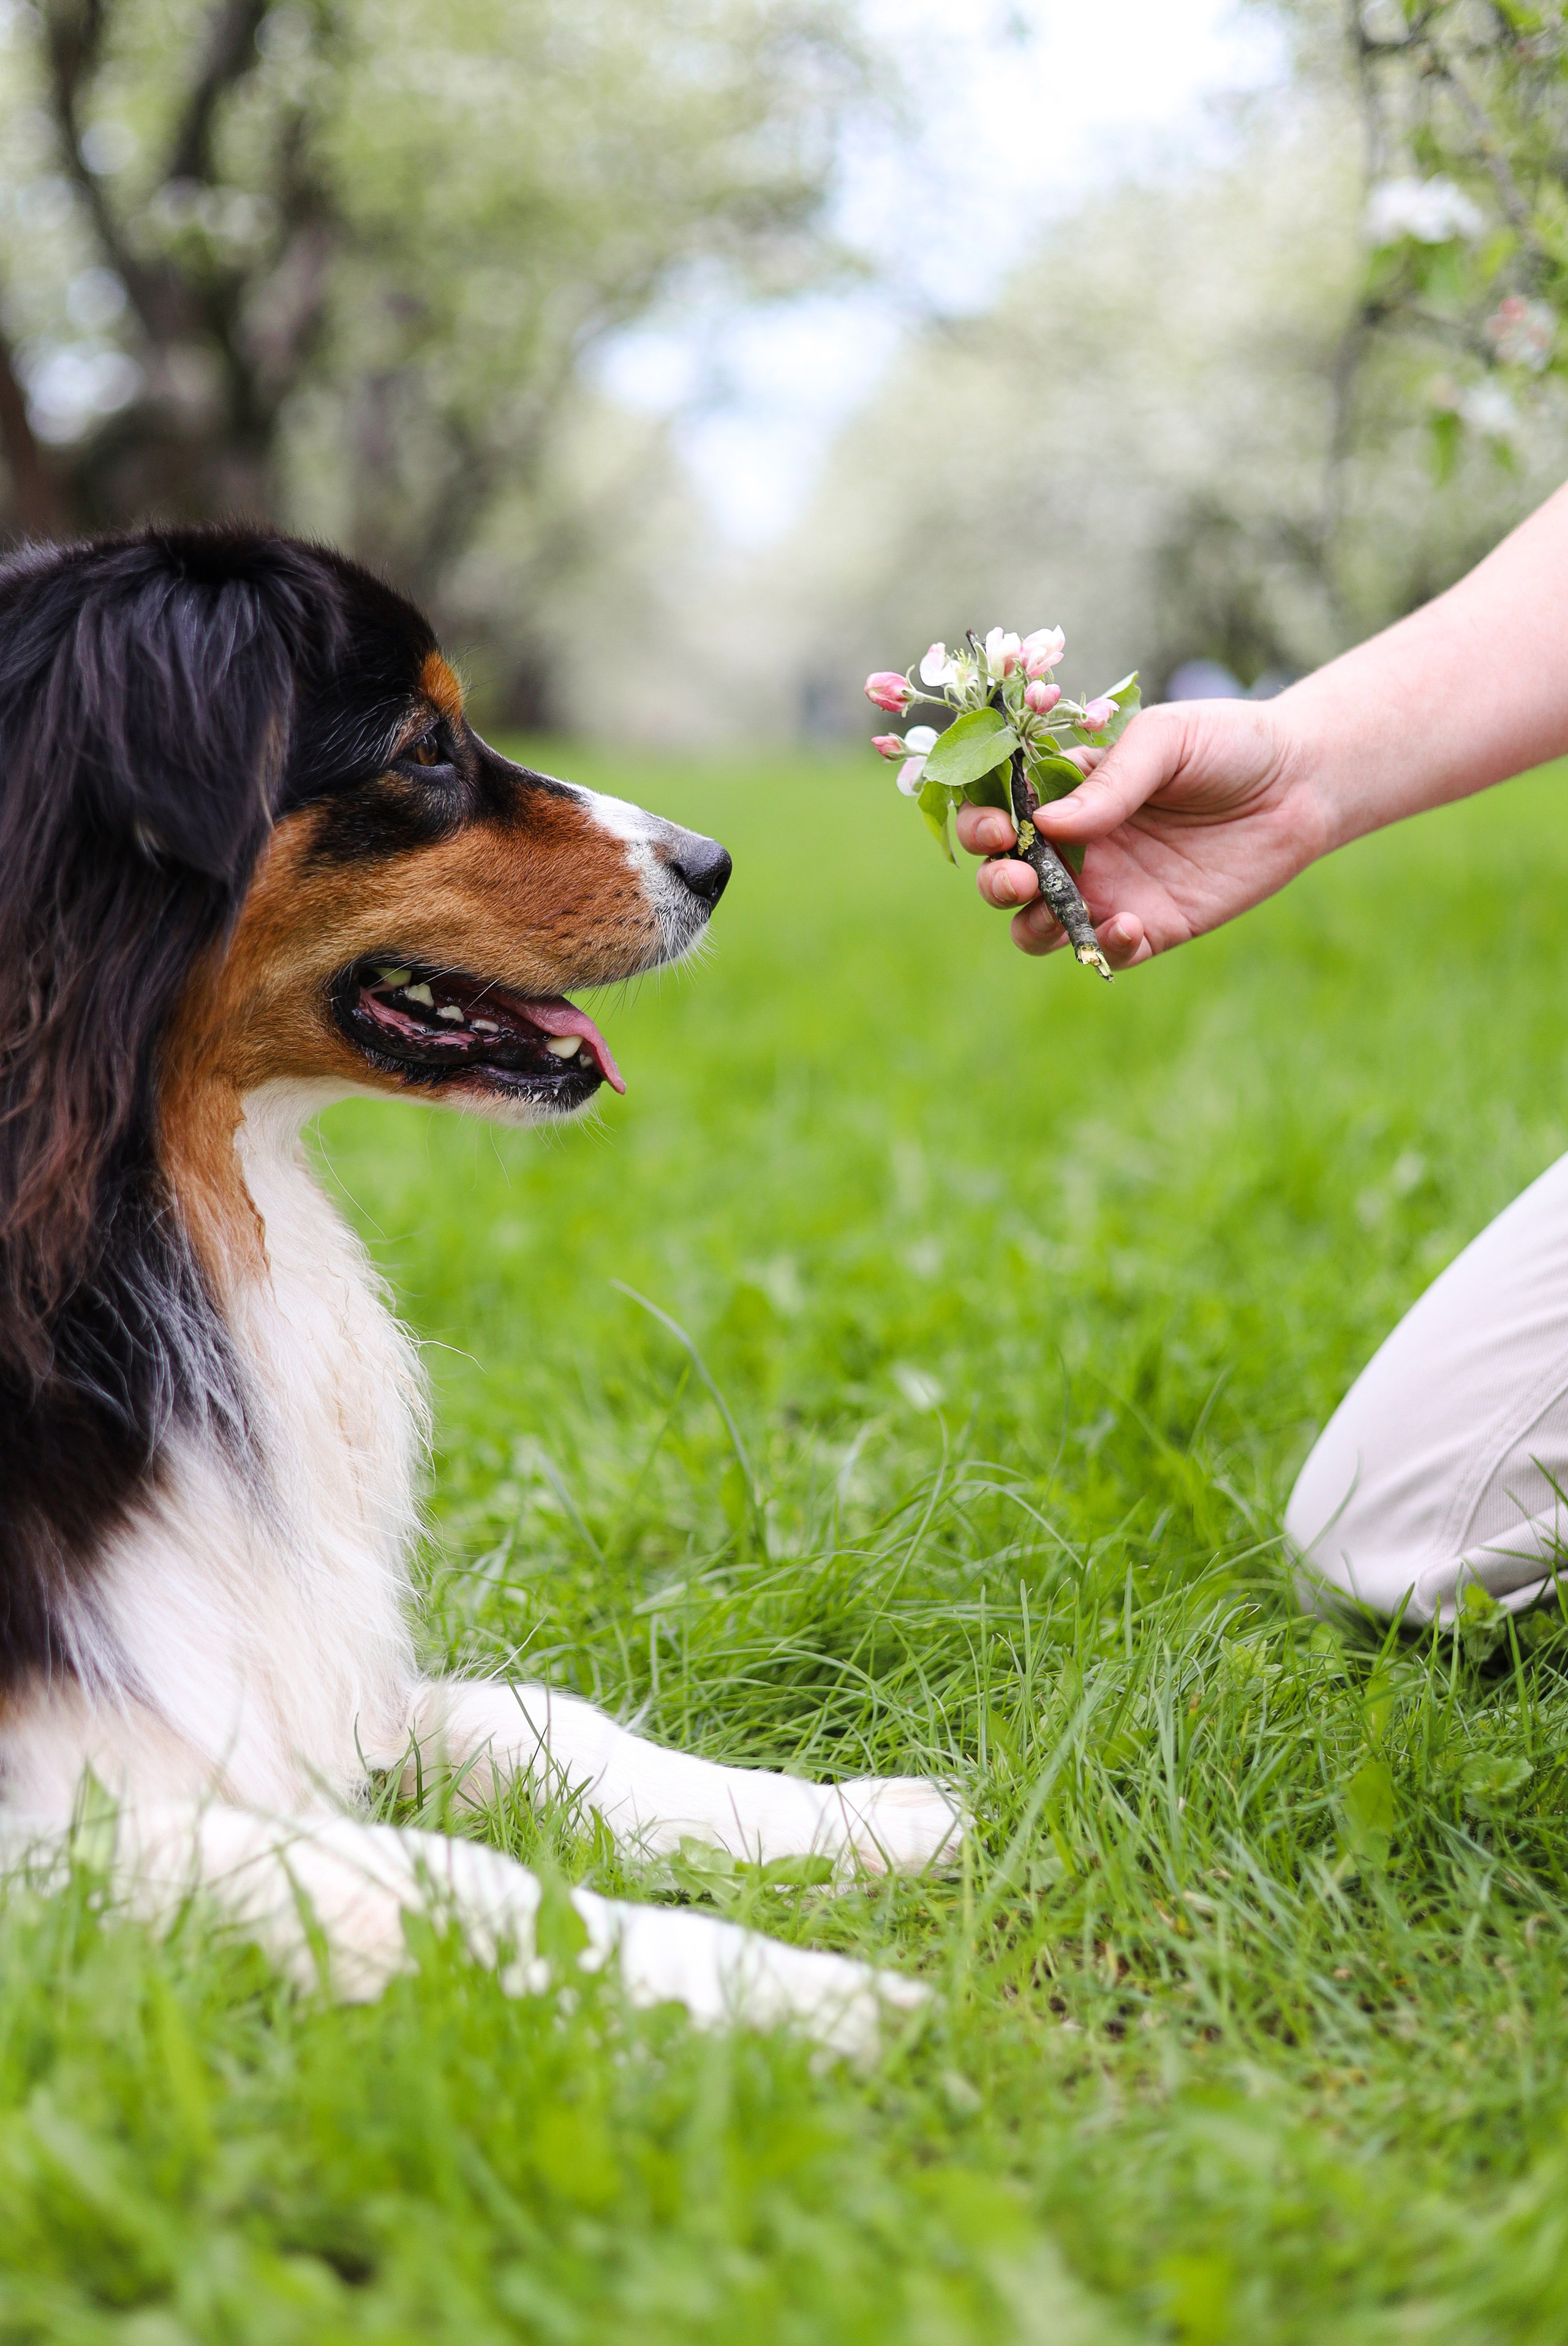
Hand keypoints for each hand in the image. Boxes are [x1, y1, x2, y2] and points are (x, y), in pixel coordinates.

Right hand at [955, 698, 1332, 967]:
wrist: (1302, 781)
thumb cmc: (1227, 744)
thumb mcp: (1164, 740)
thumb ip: (1110, 781)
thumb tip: (1048, 824)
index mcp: (1066, 794)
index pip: (1000, 814)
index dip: (982, 824)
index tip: (998, 827)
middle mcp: (1077, 847)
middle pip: (1005, 878)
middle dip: (995, 881)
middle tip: (1018, 875)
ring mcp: (1109, 890)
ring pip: (1039, 927)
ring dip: (1031, 925)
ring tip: (1052, 908)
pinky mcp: (1151, 927)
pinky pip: (1107, 952)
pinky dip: (1105, 947)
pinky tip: (1127, 924)